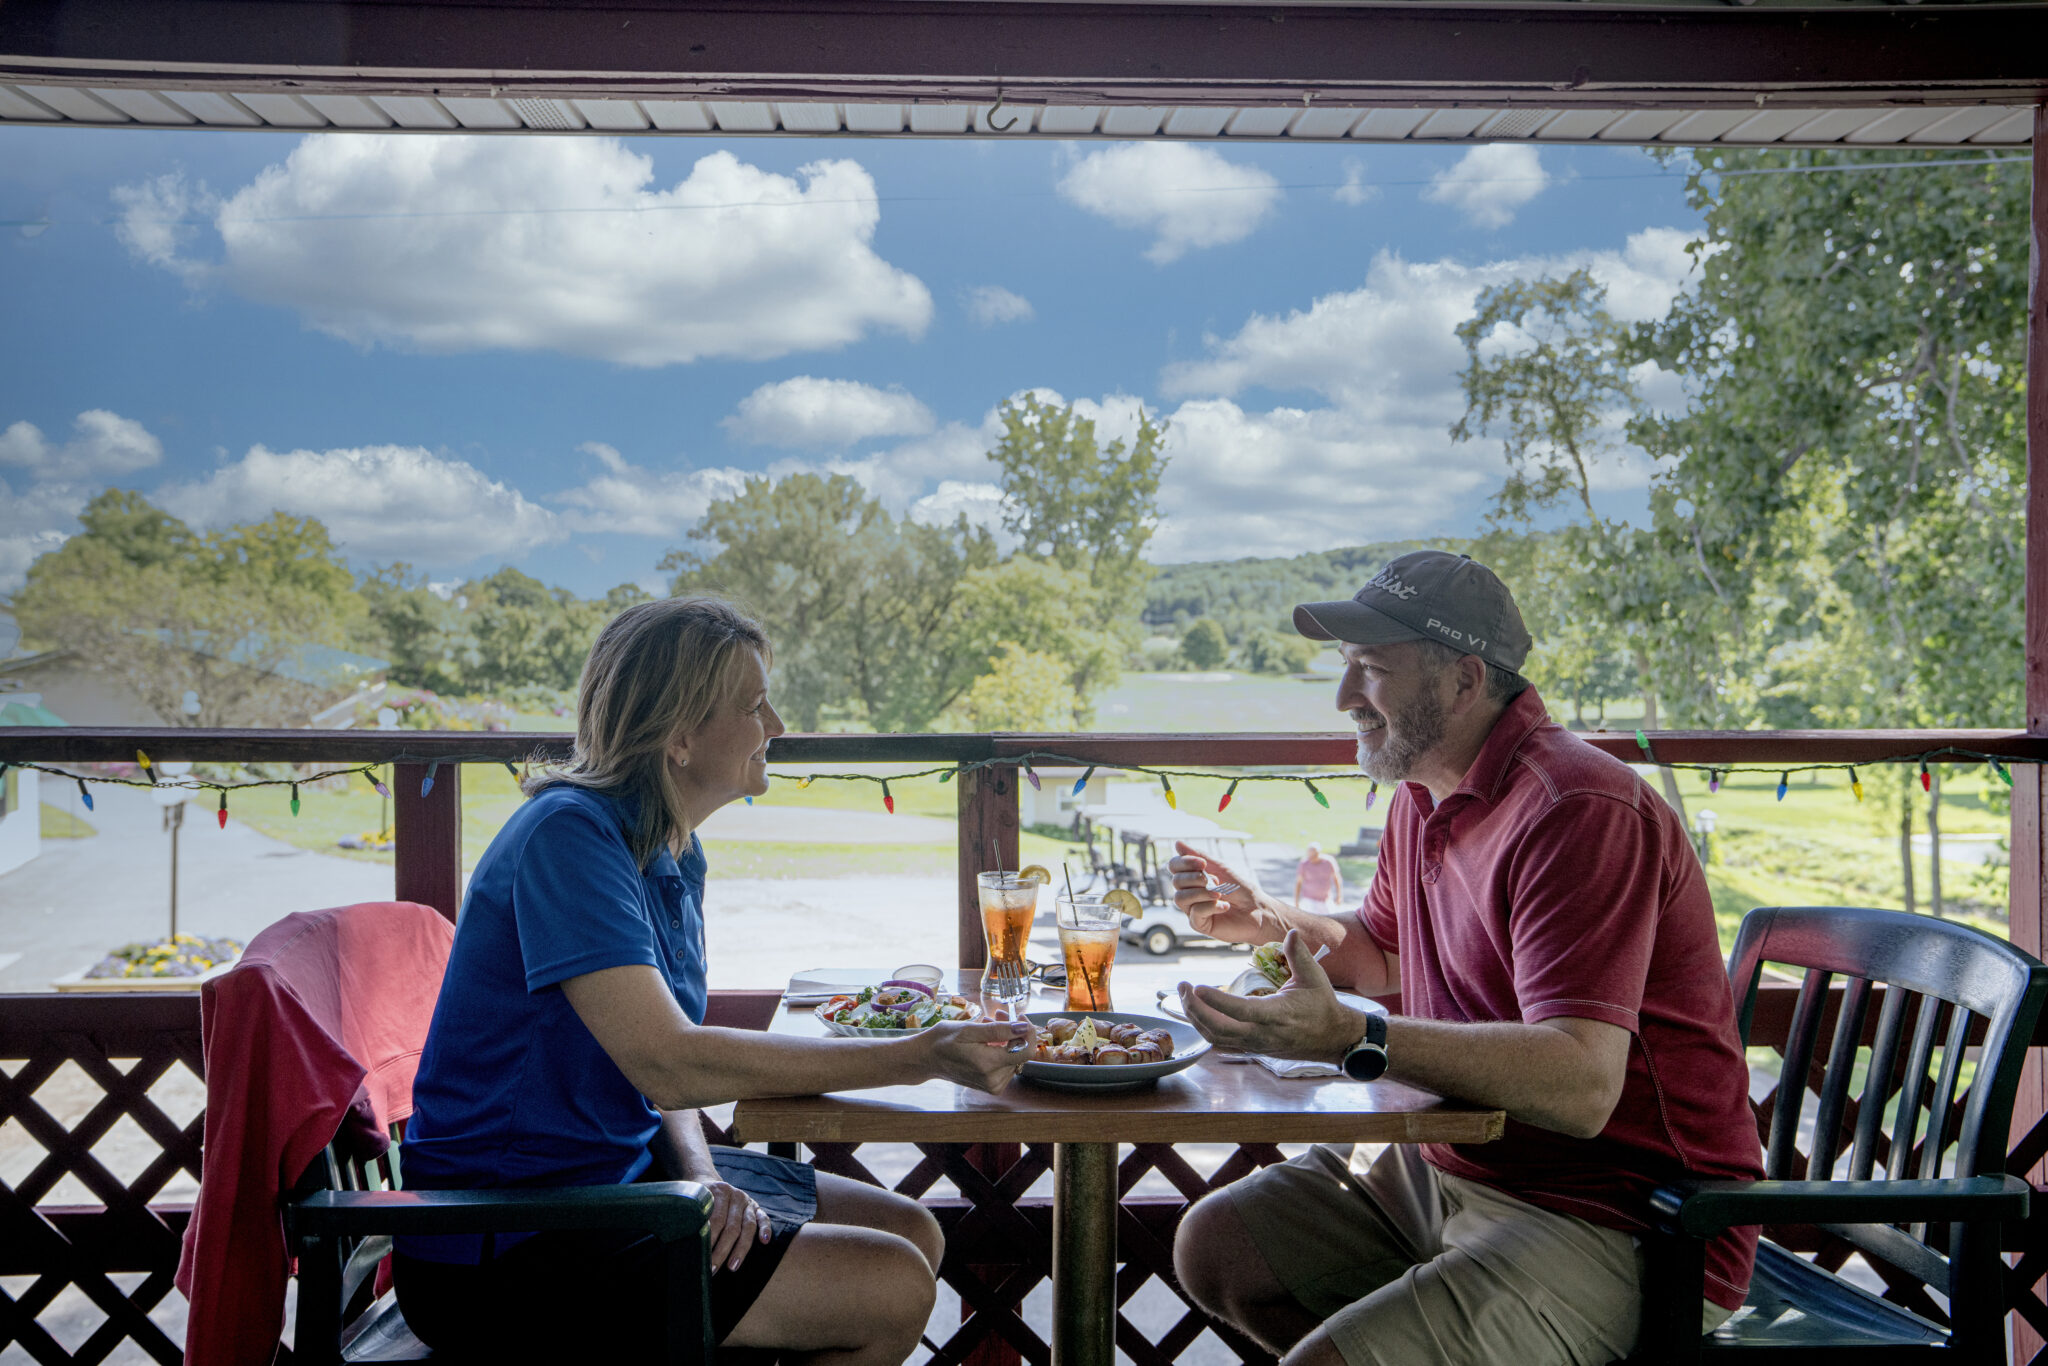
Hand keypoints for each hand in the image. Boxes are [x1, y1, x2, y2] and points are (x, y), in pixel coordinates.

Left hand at [701, 1180, 771, 1272]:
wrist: (709, 1184)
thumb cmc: (699, 1200)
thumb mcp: (694, 1203)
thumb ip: (694, 1218)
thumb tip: (685, 1243)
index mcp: (719, 1192)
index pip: (716, 1220)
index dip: (710, 1239)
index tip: (702, 1257)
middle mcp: (735, 1196)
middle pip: (731, 1227)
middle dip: (722, 1250)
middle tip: (712, 1269)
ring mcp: (747, 1201)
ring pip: (748, 1227)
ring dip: (740, 1249)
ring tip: (732, 1267)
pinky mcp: (756, 1207)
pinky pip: (763, 1218)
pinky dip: (765, 1229)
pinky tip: (764, 1241)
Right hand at [921, 1019, 1033, 1093]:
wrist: (926, 1059)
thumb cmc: (943, 1041)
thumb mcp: (969, 1029)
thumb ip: (999, 1030)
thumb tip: (1023, 1027)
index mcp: (989, 1065)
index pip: (1026, 1051)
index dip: (1028, 1032)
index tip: (1020, 1016)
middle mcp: (994, 1079)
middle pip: (1020, 1053)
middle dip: (1013, 1031)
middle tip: (998, 1014)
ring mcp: (993, 1085)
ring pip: (1014, 1057)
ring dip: (1007, 1038)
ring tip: (988, 1024)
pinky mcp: (991, 1085)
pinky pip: (1006, 1064)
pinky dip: (1001, 1048)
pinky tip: (987, 1038)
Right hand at [1168, 840, 1269, 942]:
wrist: (1257, 909)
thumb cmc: (1239, 889)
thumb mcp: (1220, 868)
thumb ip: (1199, 856)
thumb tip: (1177, 843)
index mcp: (1192, 878)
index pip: (1174, 866)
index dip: (1184, 862)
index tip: (1202, 863)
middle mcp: (1189, 893)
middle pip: (1176, 882)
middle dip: (1194, 878)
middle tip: (1215, 880)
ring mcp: (1192, 909)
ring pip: (1180, 898)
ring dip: (1201, 893)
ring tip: (1219, 893)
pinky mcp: (1199, 924)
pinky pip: (1194, 913)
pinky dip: (1210, 906)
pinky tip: (1224, 906)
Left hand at [1176, 930, 1362, 1062]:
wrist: (1330, 1037)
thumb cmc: (1321, 1005)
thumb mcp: (1314, 978)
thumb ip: (1299, 955)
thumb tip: (1291, 932)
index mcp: (1277, 1015)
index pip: (1242, 1011)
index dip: (1218, 1002)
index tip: (1199, 988)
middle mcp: (1262, 1034)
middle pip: (1219, 1029)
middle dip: (1195, 1009)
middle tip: (1183, 986)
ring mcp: (1254, 1044)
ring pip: (1216, 1037)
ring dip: (1195, 1017)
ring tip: (1185, 995)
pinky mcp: (1250, 1047)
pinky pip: (1220, 1041)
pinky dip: (1204, 1026)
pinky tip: (1196, 1009)